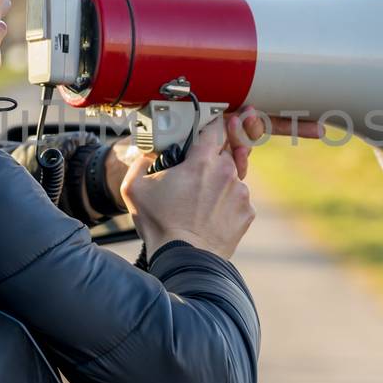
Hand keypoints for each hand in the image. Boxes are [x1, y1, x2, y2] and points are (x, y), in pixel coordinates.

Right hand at [102, 107, 322, 208]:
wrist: (186, 258)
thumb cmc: (161, 224)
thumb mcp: (135, 188)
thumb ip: (140, 162)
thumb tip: (146, 154)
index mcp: (202, 161)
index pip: (215, 127)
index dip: (212, 124)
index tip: (208, 126)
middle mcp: (226, 172)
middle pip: (227, 150)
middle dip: (214, 155)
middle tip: (200, 168)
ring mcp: (240, 193)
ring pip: (233, 176)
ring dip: (221, 181)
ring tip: (201, 199)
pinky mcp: (247, 212)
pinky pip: (239, 199)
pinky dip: (228, 202)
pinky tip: (212, 214)